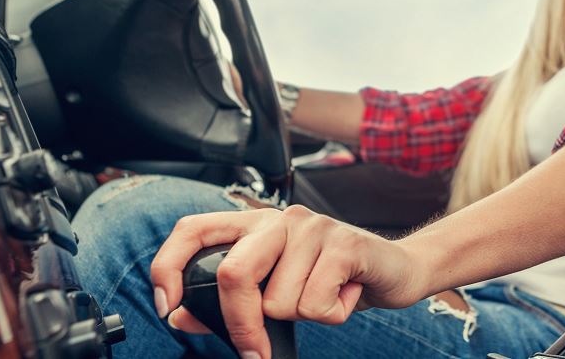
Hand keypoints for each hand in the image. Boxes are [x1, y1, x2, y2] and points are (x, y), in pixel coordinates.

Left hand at [150, 205, 426, 358]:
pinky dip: (331, 315)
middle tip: (256, 352)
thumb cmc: (330, 281)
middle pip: (234, 274)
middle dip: (242, 325)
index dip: (170, 266)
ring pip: (279, 300)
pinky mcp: (345, 243)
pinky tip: (344, 297)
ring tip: (324, 298)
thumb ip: (229, 301)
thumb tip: (182, 314)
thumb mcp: (276, 289)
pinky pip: (316, 303)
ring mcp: (313, 227)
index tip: (169, 307)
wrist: (395, 270)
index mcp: (254, 225)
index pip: (194, 229)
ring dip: (302, 316)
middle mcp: (279, 219)